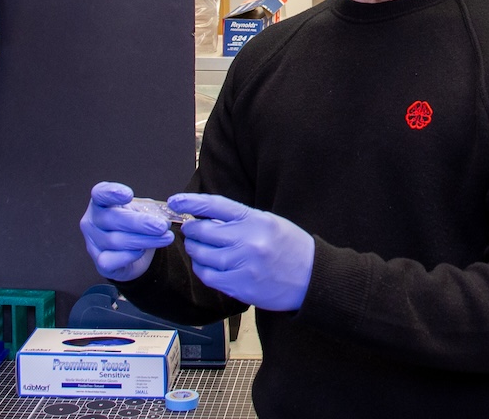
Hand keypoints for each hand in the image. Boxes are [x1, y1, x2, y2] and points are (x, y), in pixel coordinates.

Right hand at [80, 181, 174, 281]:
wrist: (132, 255)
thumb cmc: (135, 226)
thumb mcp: (144, 212)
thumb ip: (152, 211)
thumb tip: (165, 219)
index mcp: (101, 202)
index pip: (100, 194)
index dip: (112, 193)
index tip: (129, 195)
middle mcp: (91, 221)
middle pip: (112, 219)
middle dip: (140, 223)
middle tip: (161, 226)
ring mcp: (92, 243)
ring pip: (115, 240)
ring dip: (144, 239)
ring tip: (165, 238)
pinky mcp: (100, 263)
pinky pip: (111, 260)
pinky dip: (129, 255)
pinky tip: (142, 251)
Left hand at [169, 193, 313, 311]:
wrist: (312, 278)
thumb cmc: (290, 247)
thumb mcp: (269, 222)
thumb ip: (239, 219)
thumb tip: (205, 218)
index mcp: (256, 220)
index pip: (215, 206)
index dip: (191, 202)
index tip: (176, 202)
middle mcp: (248, 241)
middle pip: (203, 232)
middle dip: (192, 230)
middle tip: (191, 229)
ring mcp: (244, 265)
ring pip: (202, 255)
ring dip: (194, 250)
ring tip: (197, 248)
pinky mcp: (240, 287)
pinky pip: (209, 276)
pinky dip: (202, 268)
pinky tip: (206, 264)